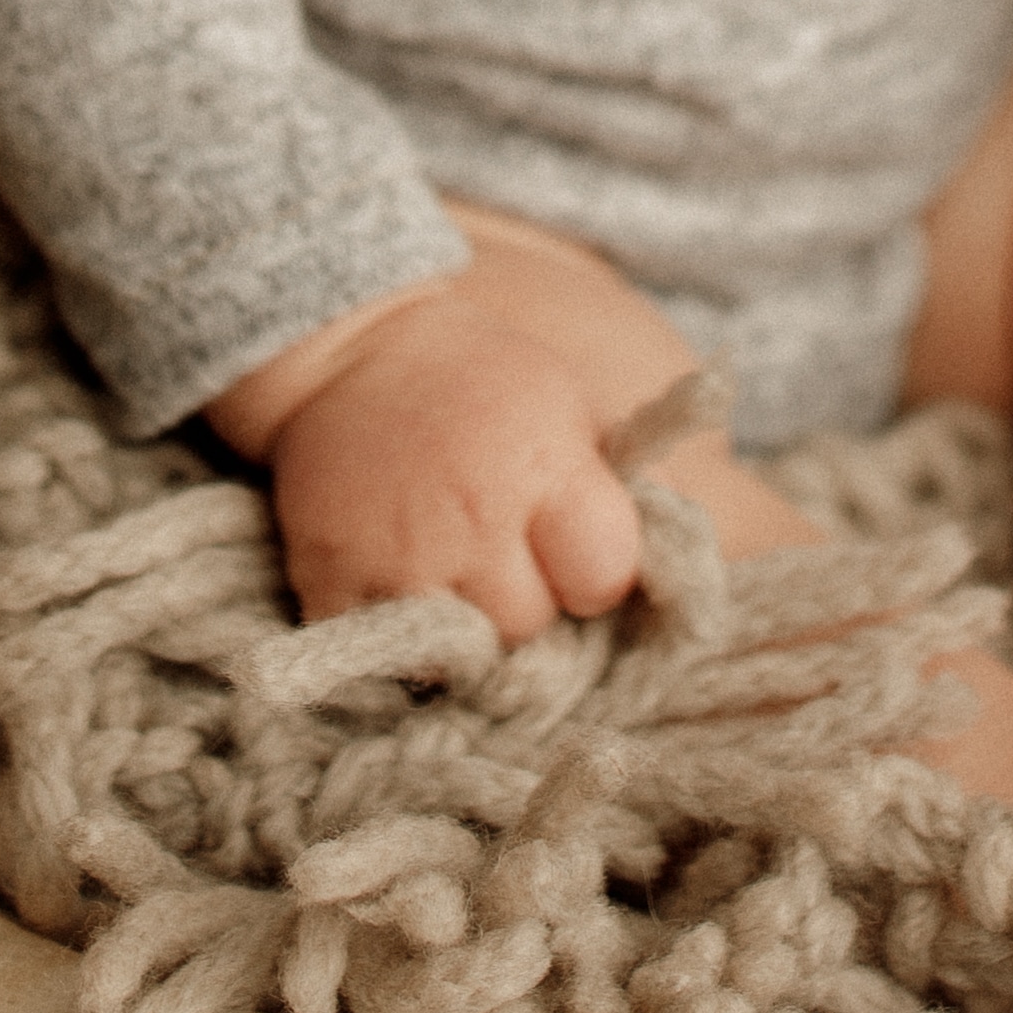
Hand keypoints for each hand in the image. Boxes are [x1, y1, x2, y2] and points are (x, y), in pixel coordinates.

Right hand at [209, 269, 648, 640]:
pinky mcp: (330, 585)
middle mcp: (471, 516)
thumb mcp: (570, 404)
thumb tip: (681, 556)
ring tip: (455, 569)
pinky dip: (399, 639)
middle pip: (533, 625)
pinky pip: (387, 660)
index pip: (606, 575)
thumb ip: (624, 482)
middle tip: (504, 553)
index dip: (597, 569)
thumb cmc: (479, 381)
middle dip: (530, 601)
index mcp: (540, 463)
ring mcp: (397, 558)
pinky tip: (403, 583)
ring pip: (464, 656)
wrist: (349, 352)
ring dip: (469, 627)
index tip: (574, 544)